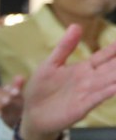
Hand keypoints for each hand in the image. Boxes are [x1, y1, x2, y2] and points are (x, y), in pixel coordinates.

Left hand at [18, 23, 115, 139]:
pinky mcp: (81, 107)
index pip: (105, 56)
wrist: (32, 115)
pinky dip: (106, 93)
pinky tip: (114, 88)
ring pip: (109, 82)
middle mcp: (90, 80)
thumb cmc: (41, 89)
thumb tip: (76, 25)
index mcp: (84, 69)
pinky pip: (96, 99)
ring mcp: (87, 94)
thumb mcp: (51, 64)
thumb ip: (64, 47)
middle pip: (112, 68)